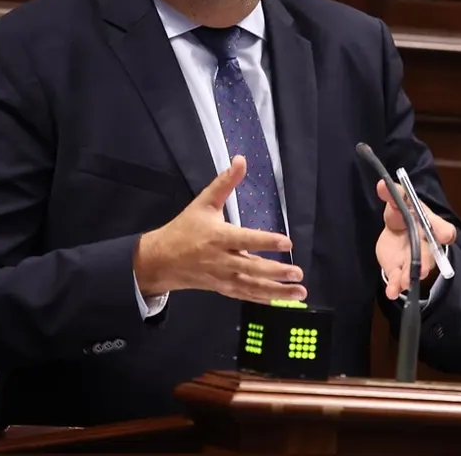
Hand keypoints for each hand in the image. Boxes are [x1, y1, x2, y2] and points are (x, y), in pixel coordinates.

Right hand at [133, 155, 305, 304]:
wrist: (160, 261)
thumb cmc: (185, 230)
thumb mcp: (203, 203)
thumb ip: (225, 183)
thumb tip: (241, 160)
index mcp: (218, 237)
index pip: (246, 240)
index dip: (266, 242)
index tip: (287, 243)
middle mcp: (222, 260)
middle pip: (252, 268)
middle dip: (277, 272)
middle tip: (298, 273)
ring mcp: (223, 277)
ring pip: (252, 286)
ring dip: (277, 291)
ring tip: (300, 291)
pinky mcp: (223, 289)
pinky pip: (246, 295)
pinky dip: (264, 299)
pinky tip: (283, 300)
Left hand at [375, 179, 456, 299]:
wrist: (397, 231)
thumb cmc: (405, 213)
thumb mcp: (399, 201)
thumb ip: (393, 194)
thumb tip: (381, 184)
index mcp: (429, 224)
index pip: (442, 229)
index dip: (444, 232)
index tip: (445, 235)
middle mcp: (426, 245)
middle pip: (429, 254)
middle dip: (425, 262)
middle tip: (420, 270)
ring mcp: (414, 260)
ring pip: (416, 270)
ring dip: (410, 277)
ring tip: (404, 284)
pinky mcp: (401, 270)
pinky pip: (400, 279)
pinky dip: (396, 286)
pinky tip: (392, 292)